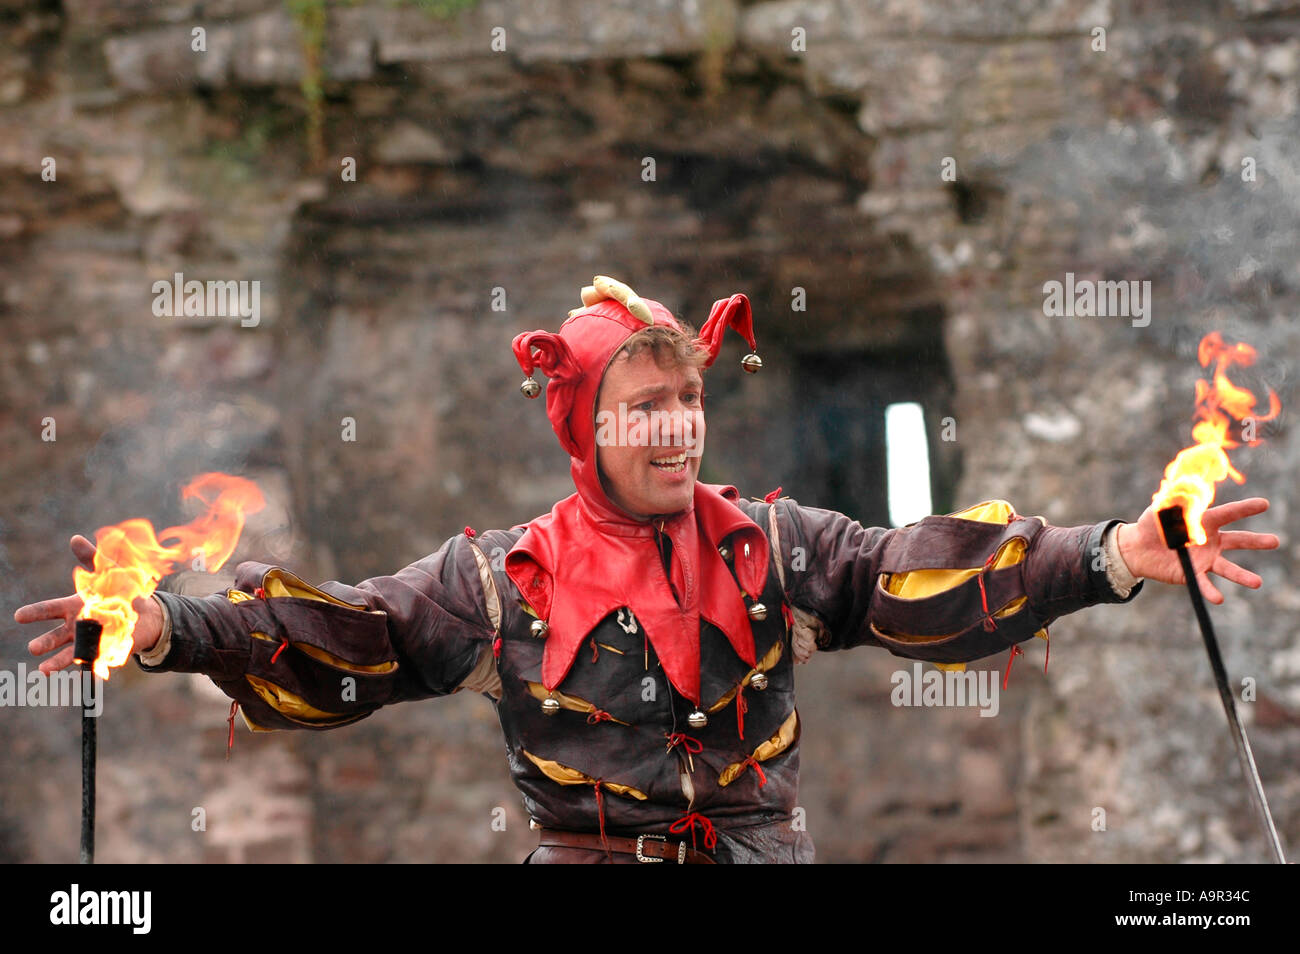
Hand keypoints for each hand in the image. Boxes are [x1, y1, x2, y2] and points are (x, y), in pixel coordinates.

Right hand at [13, 534, 162, 673]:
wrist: (145, 614)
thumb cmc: (121, 591)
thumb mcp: (108, 572)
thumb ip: (91, 558)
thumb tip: (74, 539)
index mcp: (73, 607)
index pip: (49, 610)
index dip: (34, 613)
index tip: (19, 616)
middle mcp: (76, 626)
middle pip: (56, 636)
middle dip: (44, 642)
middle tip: (34, 648)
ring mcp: (88, 641)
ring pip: (69, 653)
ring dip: (56, 661)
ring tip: (43, 669)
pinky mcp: (103, 651)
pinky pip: (92, 660)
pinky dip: (86, 665)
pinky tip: (81, 670)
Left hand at [1116, 497, 1279, 604]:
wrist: (1137, 547)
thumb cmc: (1152, 524)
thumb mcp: (1161, 508)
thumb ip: (1174, 499)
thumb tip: (1184, 485)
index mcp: (1205, 521)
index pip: (1228, 513)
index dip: (1245, 508)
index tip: (1264, 504)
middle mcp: (1211, 541)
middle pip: (1237, 540)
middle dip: (1256, 541)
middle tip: (1276, 541)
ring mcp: (1204, 559)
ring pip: (1226, 567)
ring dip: (1241, 575)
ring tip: (1257, 583)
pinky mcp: (1192, 574)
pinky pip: (1203, 583)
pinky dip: (1210, 591)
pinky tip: (1219, 599)